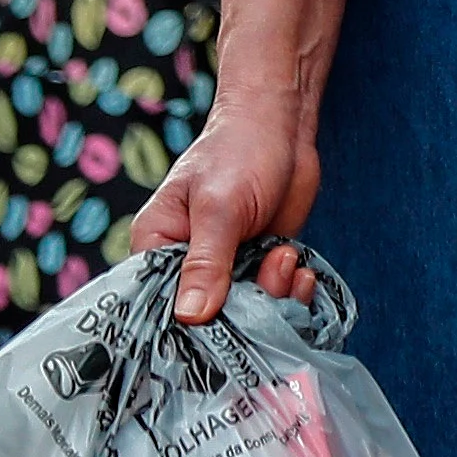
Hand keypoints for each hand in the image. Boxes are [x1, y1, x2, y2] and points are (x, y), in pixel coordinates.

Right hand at [133, 86, 322, 321]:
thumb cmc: (238, 151)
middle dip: (243, 311)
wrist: (283, 124)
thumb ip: (206, 261)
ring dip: (273, 296)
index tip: (219, 332)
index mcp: (156, 248)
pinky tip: (300, 269)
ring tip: (284, 257)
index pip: (157, 307)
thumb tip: (190, 317)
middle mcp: (186, 266)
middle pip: (205, 319)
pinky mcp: (259, 266)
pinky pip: (273, 299)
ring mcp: (226, 269)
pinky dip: (290, 292)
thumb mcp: (219, 207)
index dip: (186, 328)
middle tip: (270, 273)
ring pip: (245, 313)